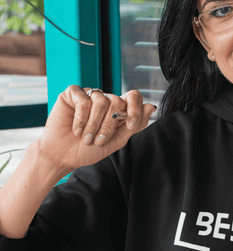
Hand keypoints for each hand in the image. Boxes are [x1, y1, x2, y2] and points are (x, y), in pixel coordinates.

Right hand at [38, 85, 154, 172]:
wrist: (63, 156)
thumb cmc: (88, 150)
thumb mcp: (117, 141)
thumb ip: (134, 124)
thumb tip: (152, 106)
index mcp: (117, 109)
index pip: (133, 97)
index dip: (136, 108)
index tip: (131, 125)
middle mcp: (104, 99)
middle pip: (118, 101)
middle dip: (109, 125)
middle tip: (98, 140)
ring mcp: (88, 95)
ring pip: (101, 100)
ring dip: (94, 124)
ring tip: (85, 137)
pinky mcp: (72, 93)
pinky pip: (83, 100)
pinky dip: (80, 119)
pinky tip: (75, 129)